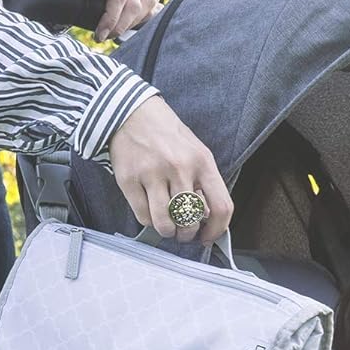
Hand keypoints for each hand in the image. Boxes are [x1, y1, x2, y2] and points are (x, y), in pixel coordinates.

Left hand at [48, 0, 160, 41]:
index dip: (111, 20)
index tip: (99, 36)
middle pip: (134, 4)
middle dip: (120, 26)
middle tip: (104, 37)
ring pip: (147, 5)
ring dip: (132, 24)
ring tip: (115, 31)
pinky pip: (155, 6)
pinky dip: (145, 19)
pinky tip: (129, 25)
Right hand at [108, 96, 233, 244]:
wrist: (130, 113)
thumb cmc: (166, 135)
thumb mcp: (195, 152)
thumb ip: (204, 183)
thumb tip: (206, 217)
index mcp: (202, 162)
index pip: (221, 207)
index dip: (217, 230)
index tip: (208, 237)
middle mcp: (179, 168)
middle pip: (190, 220)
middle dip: (187, 234)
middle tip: (183, 232)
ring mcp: (152, 174)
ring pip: (165, 223)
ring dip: (167, 231)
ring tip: (167, 225)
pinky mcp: (129, 180)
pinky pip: (143, 216)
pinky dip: (148, 221)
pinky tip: (151, 212)